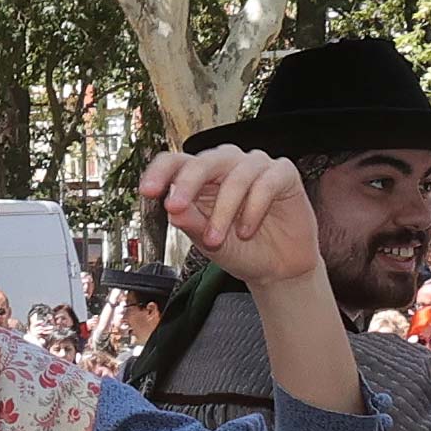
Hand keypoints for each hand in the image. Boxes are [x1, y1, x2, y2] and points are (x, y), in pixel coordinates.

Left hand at [137, 145, 321, 294]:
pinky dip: (254, 208)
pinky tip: (246, 230)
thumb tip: (172, 209)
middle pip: (204, 161)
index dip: (160, 172)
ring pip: (236, 175)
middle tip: (176, 207)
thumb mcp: (209, 242)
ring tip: (217, 240)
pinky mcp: (283, 174)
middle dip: (187, 184)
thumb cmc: (241, 249)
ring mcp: (256, 167)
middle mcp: (227, 165)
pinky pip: (266, 183)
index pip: (176, 162)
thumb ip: (192, 223)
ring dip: (224, 210)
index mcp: (202, 178)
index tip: (147, 192)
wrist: (277, 269)